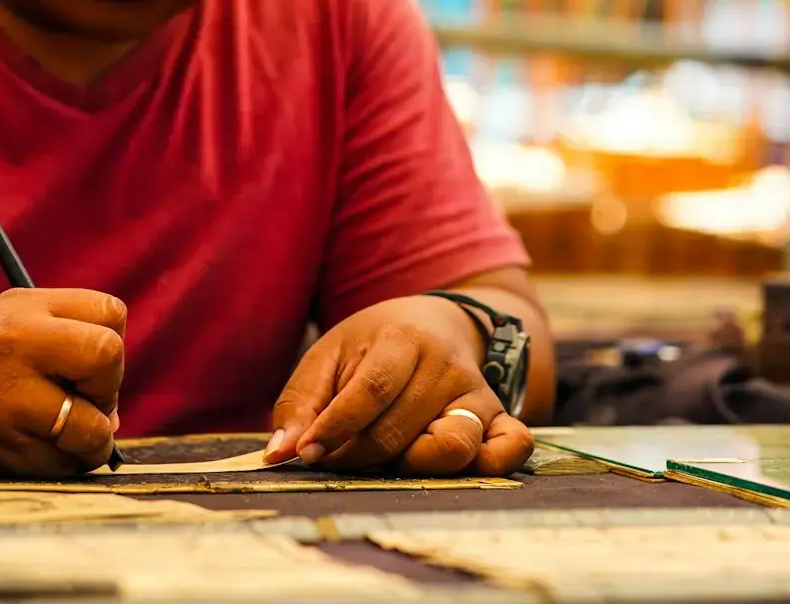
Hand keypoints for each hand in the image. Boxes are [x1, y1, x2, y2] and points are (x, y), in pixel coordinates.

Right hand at [0, 288, 124, 476]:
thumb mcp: (9, 315)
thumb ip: (67, 332)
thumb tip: (115, 407)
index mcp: (23, 311)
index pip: (110, 315)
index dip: (111, 342)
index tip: (87, 362)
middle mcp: (14, 348)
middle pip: (106, 359)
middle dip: (108, 387)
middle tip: (83, 398)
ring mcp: (5, 401)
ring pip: (91, 429)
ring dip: (92, 438)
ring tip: (71, 433)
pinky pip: (60, 465)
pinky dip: (62, 463)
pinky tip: (41, 448)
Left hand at [265, 295, 532, 476]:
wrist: (440, 323)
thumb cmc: (374, 345)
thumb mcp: (330, 355)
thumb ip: (301, 402)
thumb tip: (278, 453)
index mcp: (402, 339)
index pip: (372, 390)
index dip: (336, 427)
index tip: (306, 452)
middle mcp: (447, 365)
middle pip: (400, 429)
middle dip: (358, 455)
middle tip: (336, 456)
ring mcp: (478, 393)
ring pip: (452, 448)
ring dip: (410, 466)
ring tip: (387, 458)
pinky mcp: (501, 417)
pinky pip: (511, 448)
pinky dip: (490, 464)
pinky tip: (451, 465)